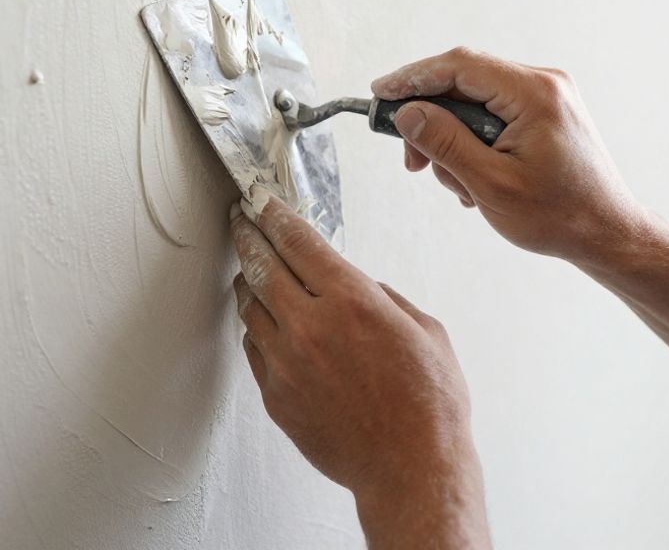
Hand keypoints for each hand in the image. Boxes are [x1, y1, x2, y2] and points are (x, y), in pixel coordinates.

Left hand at [229, 189, 488, 546]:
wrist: (412, 469)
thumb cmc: (429, 404)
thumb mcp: (424, 329)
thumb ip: (382, 298)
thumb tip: (354, 284)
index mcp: (352, 301)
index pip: (298, 241)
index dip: (273, 214)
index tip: (260, 200)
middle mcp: (311, 327)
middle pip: (261, 266)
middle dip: (247, 236)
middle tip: (239, 221)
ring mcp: (287, 364)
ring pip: (250, 308)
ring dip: (247, 282)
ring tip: (248, 269)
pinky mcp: (277, 397)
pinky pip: (255, 350)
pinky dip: (257, 329)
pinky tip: (264, 323)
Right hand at [372, 46, 646, 264]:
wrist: (606, 233)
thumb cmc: (559, 215)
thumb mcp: (490, 184)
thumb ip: (445, 143)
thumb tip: (407, 113)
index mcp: (535, 93)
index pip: (459, 65)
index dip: (413, 77)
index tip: (380, 94)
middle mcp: (544, 84)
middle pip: (464, 80)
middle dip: (431, 118)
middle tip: (412, 159)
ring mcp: (546, 96)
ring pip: (475, 100)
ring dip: (452, 138)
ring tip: (457, 183)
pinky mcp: (544, 112)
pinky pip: (493, 113)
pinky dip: (473, 141)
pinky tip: (474, 178)